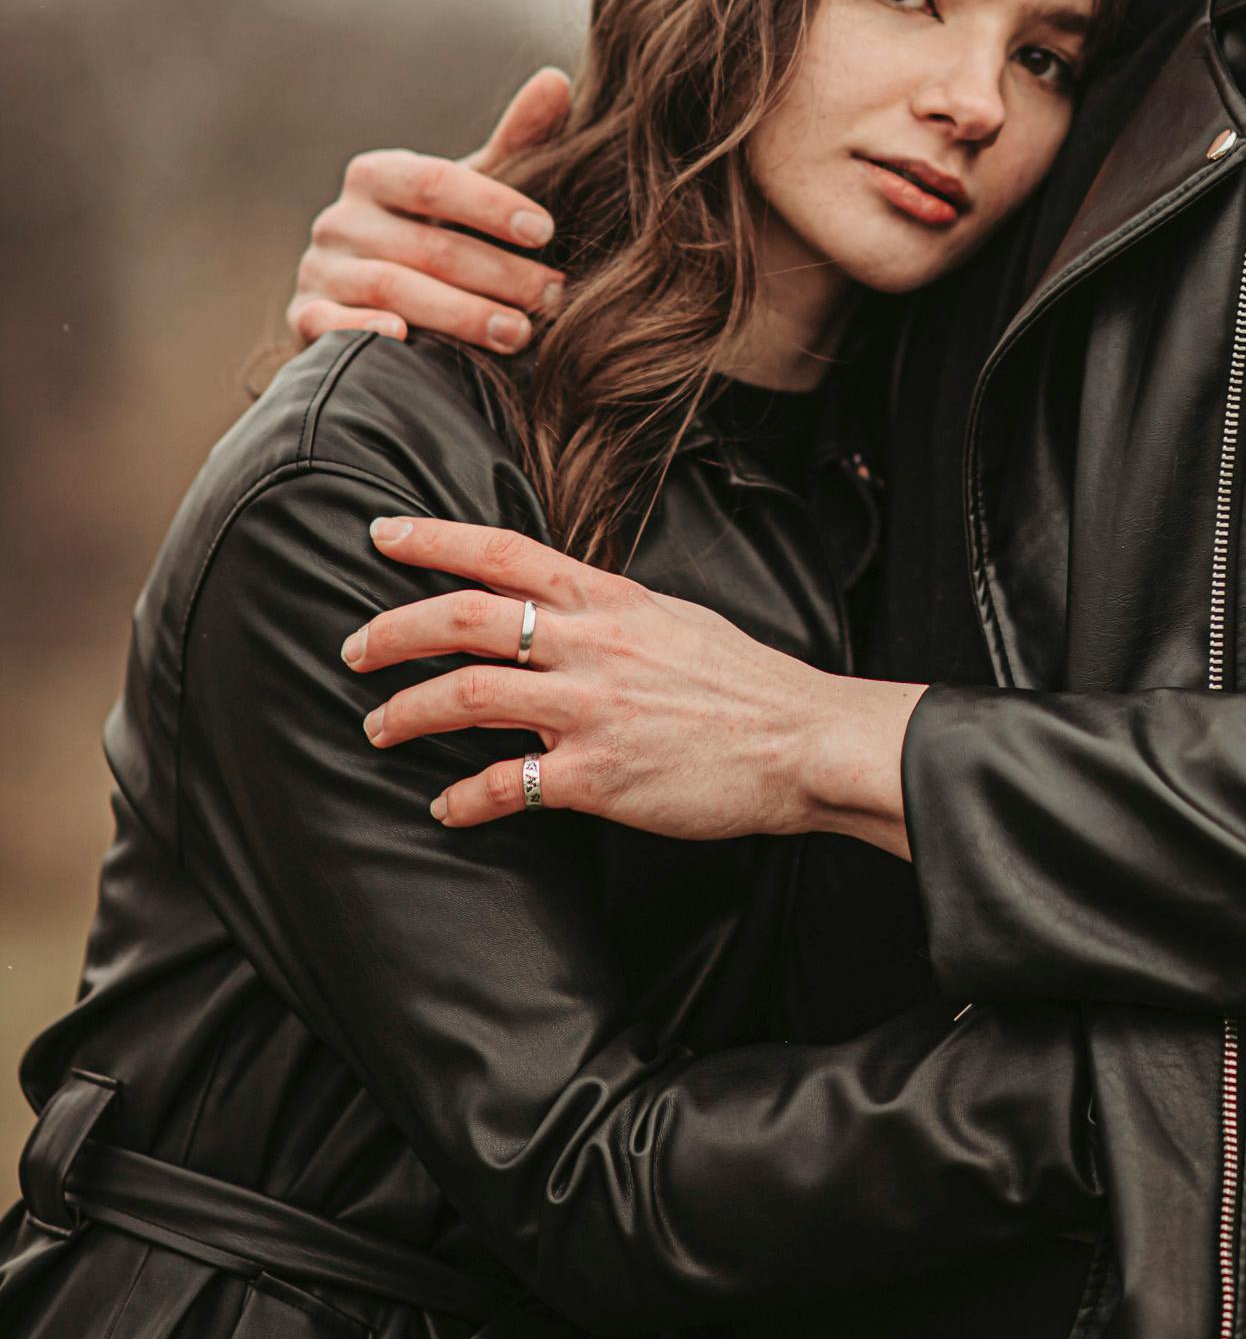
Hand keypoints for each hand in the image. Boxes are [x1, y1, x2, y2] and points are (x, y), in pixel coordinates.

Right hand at [286, 68, 571, 353]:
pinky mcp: (305, 320)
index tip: (545, 231)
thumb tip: (555, 80)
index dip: (491, 204)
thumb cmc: (436, 233)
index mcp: (377, 175)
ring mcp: (319, 270)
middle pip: (425, 245)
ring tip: (520, 333)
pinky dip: (366, 331)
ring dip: (461, 314)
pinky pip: (332, 326)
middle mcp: (340, 218)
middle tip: (552, 295)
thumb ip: (515, 142)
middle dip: (498, 273)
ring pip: (392, 289)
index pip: (435, 181)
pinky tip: (407, 341)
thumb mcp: (471, 189)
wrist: (368, 300)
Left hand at [342, 515, 921, 855]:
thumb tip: (551, 610)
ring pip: (469, 696)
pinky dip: (462, 797)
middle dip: (394, 631)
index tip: (381, 532)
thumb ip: (605, 612)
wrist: (800, 741)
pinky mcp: (597, 778)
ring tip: (379, 727)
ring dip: (408, 712)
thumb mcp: (670, 617)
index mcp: (609, 598)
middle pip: (466, 619)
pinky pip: (505, 785)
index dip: (434, 537)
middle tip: (352, 649)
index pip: (503, 551)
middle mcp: (592, 645)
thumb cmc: (741, 682)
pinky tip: (444, 807)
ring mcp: (592, 710)